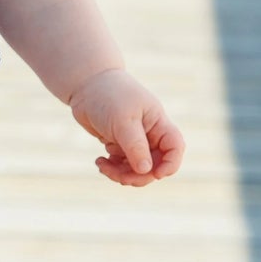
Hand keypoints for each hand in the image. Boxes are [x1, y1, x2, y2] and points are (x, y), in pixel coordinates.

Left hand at [69, 69, 184, 187]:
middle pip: (155, 164)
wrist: (85, 84)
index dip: (170, 164)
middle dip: (138, 175)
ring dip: (121, 174)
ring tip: (102, 165)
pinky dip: (112, 168)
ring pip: (136, 168)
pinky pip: (121, 165)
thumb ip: (135, 145)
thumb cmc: (107, 96)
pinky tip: (100, 161)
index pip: (175, 147)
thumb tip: (146, 171)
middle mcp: (149, 133)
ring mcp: (134, 140)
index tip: (155, 174)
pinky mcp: (119, 144)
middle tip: (119, 177)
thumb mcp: (122, 120)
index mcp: (157, 122)